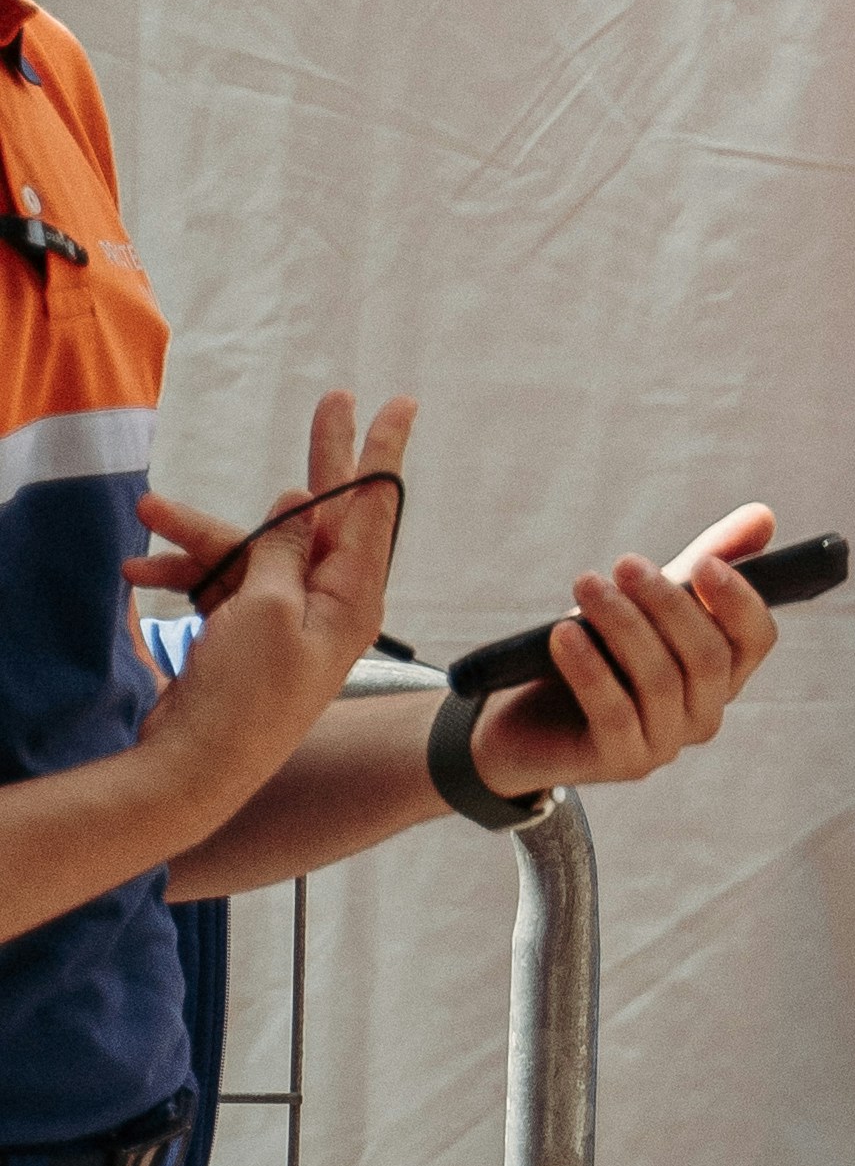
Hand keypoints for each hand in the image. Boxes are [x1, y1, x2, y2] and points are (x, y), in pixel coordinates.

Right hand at [135, 388, 419, 816]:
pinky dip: (184, 572)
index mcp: (352, 597)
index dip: (382, 451)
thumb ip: (286, 550)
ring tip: (150, 511)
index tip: (401, 402)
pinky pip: (221, 580)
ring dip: (198, 532)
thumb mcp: (267, 610)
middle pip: (326, 512)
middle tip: (333, 398)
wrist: (197, 768)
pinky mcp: (248, 629)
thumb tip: (302, 502)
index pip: (374, 508)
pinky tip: (141, 568)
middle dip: (321, 457)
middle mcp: (328, 602)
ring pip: (252, 546)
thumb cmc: (244, 696)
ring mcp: (286, 615)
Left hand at [468, 500, 780, 800]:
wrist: (523, 717)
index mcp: (722, 671)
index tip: (705, 563)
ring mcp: (667, 742)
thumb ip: (706, 561)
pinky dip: (590, 669)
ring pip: (661, 680)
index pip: (757, 639)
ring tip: (585, 584)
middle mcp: (705, 711)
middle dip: (668, 605)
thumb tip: (764, 516)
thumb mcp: (647, 601)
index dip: (740, 601)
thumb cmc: (598, 649)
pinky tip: (563, 635)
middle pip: (708, 657)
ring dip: (622, 625)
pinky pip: (615, 713)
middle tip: (625, 564)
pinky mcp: (623, 762)